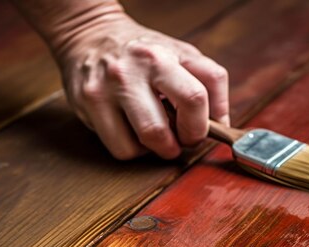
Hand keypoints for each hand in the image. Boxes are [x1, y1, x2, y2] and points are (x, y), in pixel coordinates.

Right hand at [53, 14, 229, 159]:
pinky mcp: (88, 104)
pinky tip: (132, 131)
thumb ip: (207, 83)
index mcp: (162, 56)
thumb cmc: (142, 51)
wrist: (90, 35)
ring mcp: (107, 88)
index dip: (202, 126)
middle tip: (178, 139)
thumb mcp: (180, 53)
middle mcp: (132, 71)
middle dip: (177, 144)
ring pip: (141, 143)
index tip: (199, 131)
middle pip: (162, 129)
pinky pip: (121, 148)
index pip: (195, 98)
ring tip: (155, 133)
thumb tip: (220, 125)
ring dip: (156, 149)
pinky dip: (133, 149)